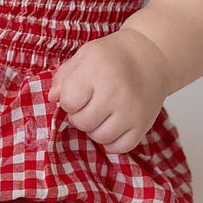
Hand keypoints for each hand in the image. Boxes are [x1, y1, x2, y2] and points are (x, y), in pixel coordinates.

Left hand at [50, 28, 171, 154]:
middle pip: (82, 122)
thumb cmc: (113, 56)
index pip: (68, 101)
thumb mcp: (84, 56)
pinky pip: (119, 147)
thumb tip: (52, 99)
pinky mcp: (143, 125)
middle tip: (88, 104)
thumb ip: (63, 77)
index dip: (68, 100)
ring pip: (100, 137)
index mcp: (97, 69)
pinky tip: (112, 124)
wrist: (150, 57)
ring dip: (94, 129)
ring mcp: (131, 111)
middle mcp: (115, 91)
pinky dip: (111, 140)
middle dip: (79, 115)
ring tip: (100, 113)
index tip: (76, 93)